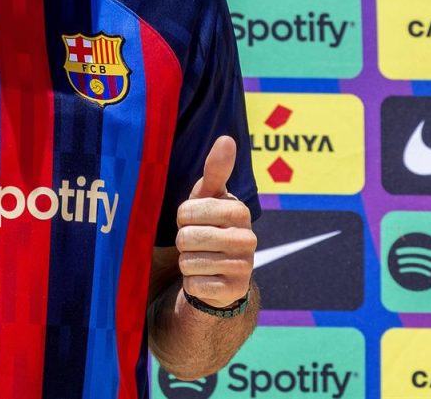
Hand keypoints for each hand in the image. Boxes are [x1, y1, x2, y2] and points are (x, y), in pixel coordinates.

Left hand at [175, 135, 254, 308]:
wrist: (223, 274)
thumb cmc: (210, 227)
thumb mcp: (210, 199)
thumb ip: (216, 170)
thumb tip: (227, 138)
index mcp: (239, 211)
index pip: (187, 211)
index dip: (182, 218)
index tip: (194, 221)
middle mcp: (248, 238)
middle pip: (186, 237)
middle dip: (183, 241)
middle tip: (196, 243)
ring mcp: (244, 266)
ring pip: (188, 261)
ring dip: (187, 262)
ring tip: (201, 259)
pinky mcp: (234, 291)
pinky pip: (194, 284)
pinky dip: (193, 283)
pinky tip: (206, 278)